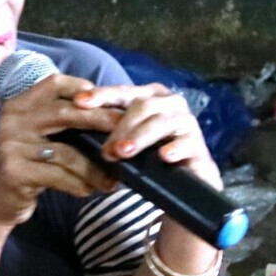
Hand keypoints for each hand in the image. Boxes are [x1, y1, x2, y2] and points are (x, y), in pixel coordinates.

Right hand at [0, 72, 120, 234]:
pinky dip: (79, 184)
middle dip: (101, 122)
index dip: (82, 88)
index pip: (54, 84)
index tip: (108, 100)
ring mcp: (12, 145)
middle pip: (67, 113)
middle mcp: (13, 120)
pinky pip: (59, 176)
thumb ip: (60, 122)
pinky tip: (90, 191)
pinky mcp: (16, 172)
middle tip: (126, 135)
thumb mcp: (34, 136)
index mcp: (19, 105)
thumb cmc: (23, 166)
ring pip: (67, 152)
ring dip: (94, 168)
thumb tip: (110, 116)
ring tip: (112, 178)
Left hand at [74, 82, 222, 190]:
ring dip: (140, 137)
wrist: (183, 183)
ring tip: (123, 152)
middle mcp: (170, 103)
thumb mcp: (128, 141)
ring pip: (161, 123)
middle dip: (120, 127)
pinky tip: (163, 157)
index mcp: (151, 96)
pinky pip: (186, 143)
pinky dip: (173, 149)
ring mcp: (186, 122)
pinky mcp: (198, 144)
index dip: (101, 95)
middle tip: (105, 148)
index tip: (79, 102)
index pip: (123, 92)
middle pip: (142, 107)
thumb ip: (109, 130)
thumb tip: (77, 124)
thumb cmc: (150, 157)